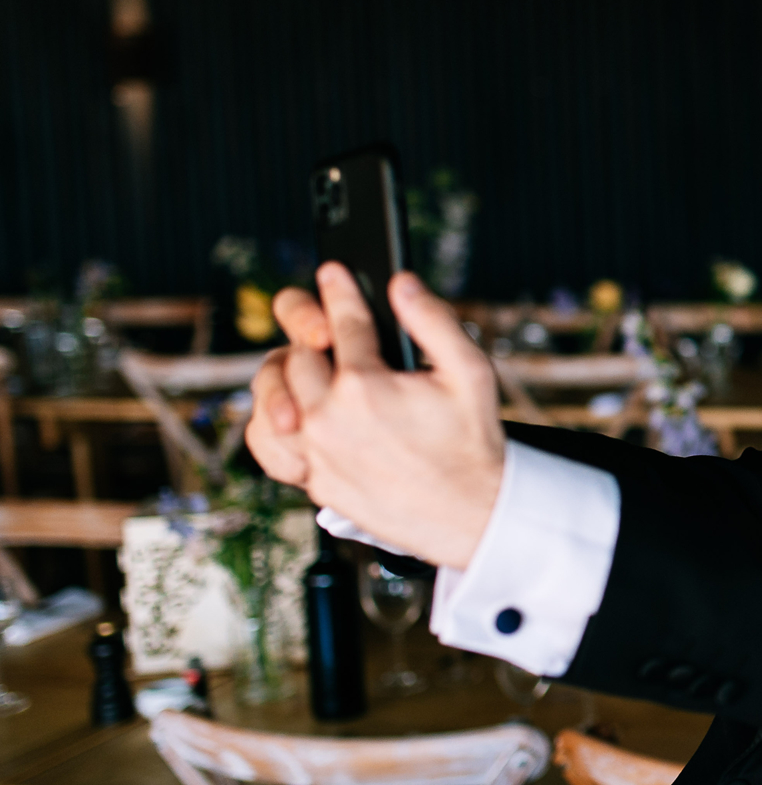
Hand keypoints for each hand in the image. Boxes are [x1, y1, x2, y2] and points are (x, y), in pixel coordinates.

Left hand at [245, 265, 504, 569]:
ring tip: (315, 365)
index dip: (339, 289)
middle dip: (314, 331)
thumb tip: (401, 283)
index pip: (343, 321)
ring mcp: (315, 451)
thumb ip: (433, 320)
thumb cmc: (472, 443)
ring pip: (272, 390)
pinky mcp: (312, 478)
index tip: (332, 271)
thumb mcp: (470, 373)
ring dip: (290, 371)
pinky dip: (272, 417)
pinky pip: (264, 438)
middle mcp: (329, 417)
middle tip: (328, 325)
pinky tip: (296, 408)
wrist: (468, 514)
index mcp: (366, 385)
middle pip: (299, 352)